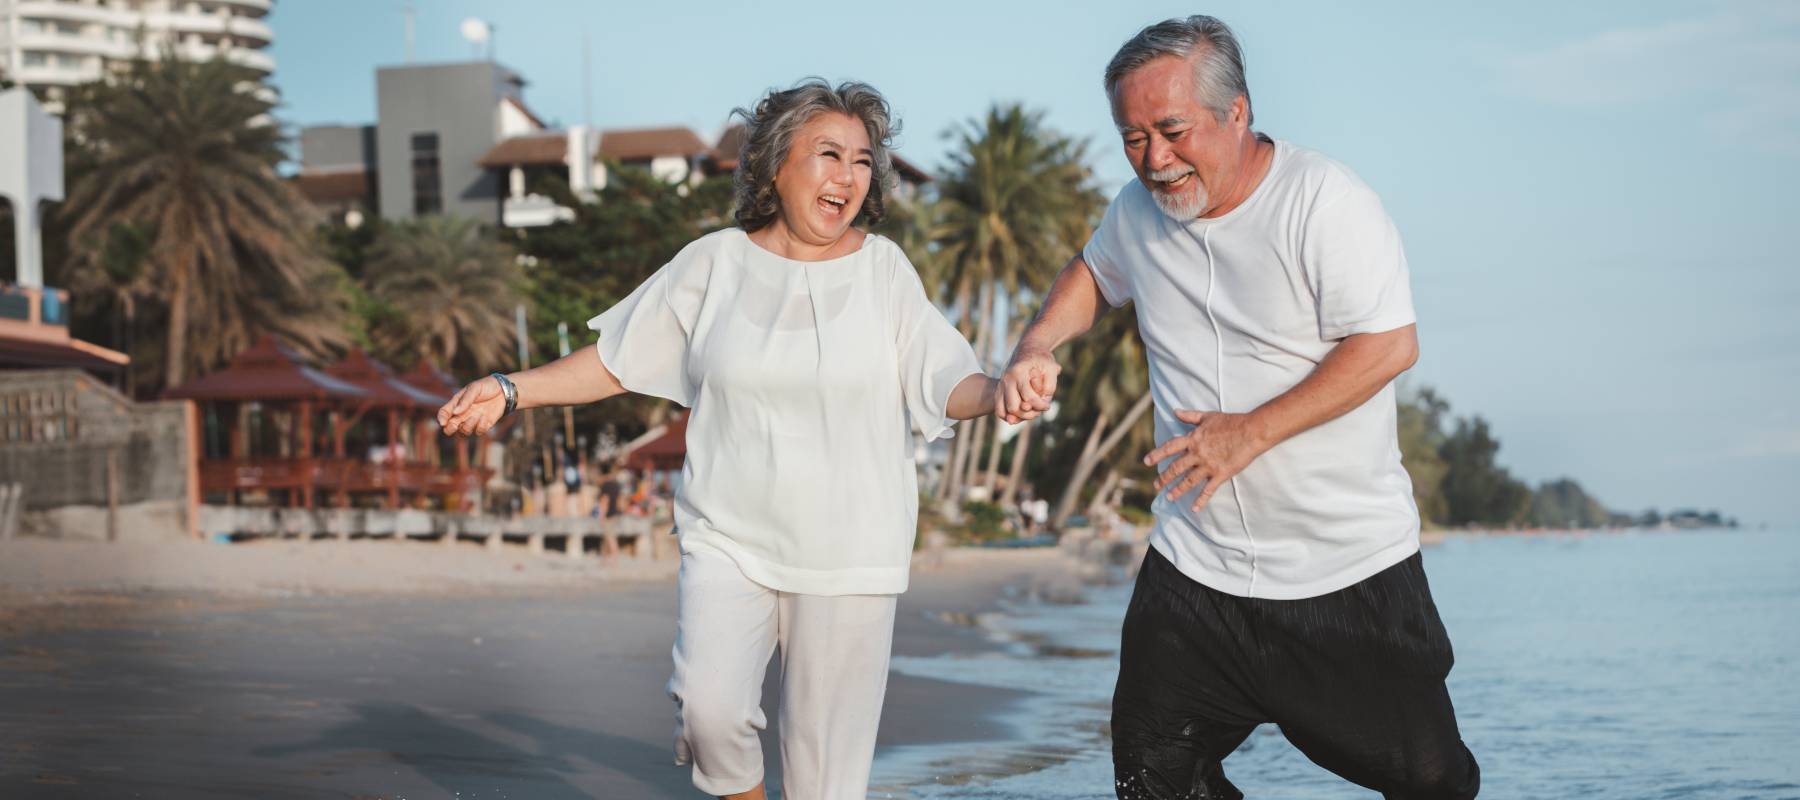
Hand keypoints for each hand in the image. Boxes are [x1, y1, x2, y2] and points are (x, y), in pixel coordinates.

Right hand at [437, 376, 506, 436]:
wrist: (505, 391)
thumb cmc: (487, 386)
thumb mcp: (475, 388)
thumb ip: (465, 400)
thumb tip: (455, 413)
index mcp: (457, 403)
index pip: (444, 413)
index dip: (441, 419)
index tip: (443, 423)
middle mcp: (462, 414)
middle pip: (449, 428)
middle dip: (449, 429)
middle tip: (455, 425)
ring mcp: (472, 421)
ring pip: (463, 432)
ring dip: (468, 426)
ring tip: (476, 415)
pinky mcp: (483, 425)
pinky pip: (478, 432)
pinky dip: (480, 426)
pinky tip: (485, 417)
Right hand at [997, 348, 1059, 423]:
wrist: (1028, 348)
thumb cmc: (1041, 359)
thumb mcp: (1052, 368)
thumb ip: (1050, 386)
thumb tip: (1042, 402)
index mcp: (1018, 372)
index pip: (1028, 398)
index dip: (1040, 406)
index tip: (1048, 405)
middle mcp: (1006, 379)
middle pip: (1013, 407)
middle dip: (1028, 414)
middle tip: (1039, 410)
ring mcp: (1000, 385)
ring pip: (1004, 411)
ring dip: (1018, 417)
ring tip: (1030, 412)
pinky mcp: (999, 390)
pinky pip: (999, 410)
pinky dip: (1008, 416)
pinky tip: (1021, 415)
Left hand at [1143, 410, 1268, 511]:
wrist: (1251, 431)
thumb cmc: (1231, 422)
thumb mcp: (1208, 416)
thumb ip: (1190, 416)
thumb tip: (1175, 411)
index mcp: (1193, 439)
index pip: (1170, 448)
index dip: (1157, 455)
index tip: (1147, 462)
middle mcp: (1197, 454)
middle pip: (1176, 468)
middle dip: (1164, 478)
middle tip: (1156, 486)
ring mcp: (1208, 466)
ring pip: (1188, 481)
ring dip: (1177, 490)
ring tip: (1169, 497)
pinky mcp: (1220, 474)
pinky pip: (1208, 490)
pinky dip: (1201, 500)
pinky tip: (1194, 508)